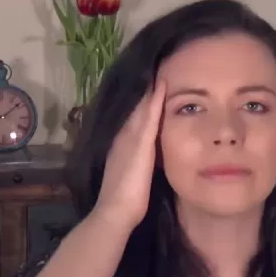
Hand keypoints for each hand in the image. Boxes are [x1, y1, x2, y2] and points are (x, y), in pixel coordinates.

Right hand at [92, 79, 165, 232]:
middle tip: (152, 65)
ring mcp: (130, 138)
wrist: (115, 210)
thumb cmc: (124, 199)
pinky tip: (161, 85)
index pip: (134, 116)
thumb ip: (139, 163)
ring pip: (141, 107)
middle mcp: (123, 136)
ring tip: (157, 67)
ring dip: (149, 88)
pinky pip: (149, 116)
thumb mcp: (132, 174)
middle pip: (136, 107)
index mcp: (122, 143)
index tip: (149, 82)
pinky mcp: (140, 144)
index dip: (141, 100)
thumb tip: (147, 160)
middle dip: (143, 88)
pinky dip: (154, 100)